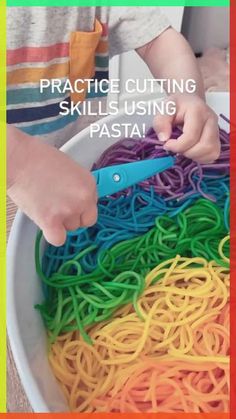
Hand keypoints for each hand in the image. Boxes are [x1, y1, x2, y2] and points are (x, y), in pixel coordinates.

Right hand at [7, 130, 97, 245]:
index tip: (71, 201)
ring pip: (70, 229)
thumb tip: (77, 197)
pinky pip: (58, 239)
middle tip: (59, 207)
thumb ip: (77, 185)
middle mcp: (82, 199)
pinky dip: (52, 234)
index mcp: (89, 184)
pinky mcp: (51, 221)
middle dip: (75, 217)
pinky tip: (46, 223)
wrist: (19, 160)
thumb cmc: (38, 158)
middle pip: (86, 220)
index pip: (93, 205)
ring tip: (46, 206)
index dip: (81, 205)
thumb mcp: (69, 167)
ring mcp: (68, 211)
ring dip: (60, 223)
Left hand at [153, 94, 220, 163]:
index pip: (191, 136)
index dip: (177, 146)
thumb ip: (160, 122)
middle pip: (205, 146)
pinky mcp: (217, 138)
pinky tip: (191, 151)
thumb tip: (164, 139)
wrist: (187, 101)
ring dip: (195, 156)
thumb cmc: (175, 106)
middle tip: (176, 148)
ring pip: (211, 152)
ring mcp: (216, 129)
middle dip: (187, 152)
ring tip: (184, 150)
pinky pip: (213, 154)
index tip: (166, 144)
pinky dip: (201, 158)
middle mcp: (211, 120)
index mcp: (197, 111)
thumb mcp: (163, 109)